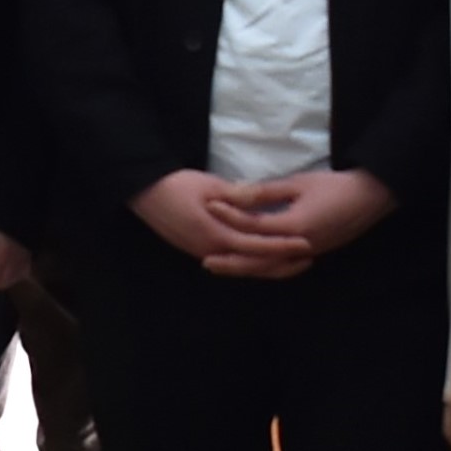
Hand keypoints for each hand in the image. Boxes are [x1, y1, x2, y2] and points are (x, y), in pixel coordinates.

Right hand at [130, 170, 307, 278]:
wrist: (143, 193)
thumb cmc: (176, 185)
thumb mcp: (209, 185)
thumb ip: (237, 197)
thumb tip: (260, 202)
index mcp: (215, 234)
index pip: (257, 245)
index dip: (282, 245)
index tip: (306, 243)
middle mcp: (211, 250)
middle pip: (252, 264)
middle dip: (281, 263)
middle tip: (307, 258)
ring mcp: (203, 252)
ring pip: (242, 265)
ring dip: (267, 265)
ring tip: (292, 260)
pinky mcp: (198, 249)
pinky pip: (231, 260)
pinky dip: (250, 261)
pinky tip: (263, 256)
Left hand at [226, 170, 395, 269]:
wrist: (371, 197)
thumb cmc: (335, 186)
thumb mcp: (299, 183)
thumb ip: (266, 192)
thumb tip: (234, 194)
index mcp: (294, 227)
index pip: (253, 226)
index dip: (229, 216)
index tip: (209, 208)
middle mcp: (299, 247)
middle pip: (258, 260)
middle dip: (231, 262)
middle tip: (206, 262)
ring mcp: (307, 254)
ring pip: (270, 269)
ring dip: (246, 269)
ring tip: (225, 268)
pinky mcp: (313, 254)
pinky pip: (283, 268)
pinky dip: (266, 270)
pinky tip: (255, 267)